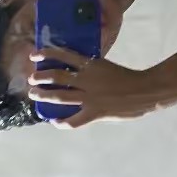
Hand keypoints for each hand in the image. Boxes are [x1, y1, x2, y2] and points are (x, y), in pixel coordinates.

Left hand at [27, 47, 153, 128]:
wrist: (144, 90)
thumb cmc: (128, 78)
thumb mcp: (106, 67)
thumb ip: (92, 69)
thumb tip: (77, 70)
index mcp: (91, 64)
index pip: (64, 55)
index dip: (47, 54)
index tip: (35, 55)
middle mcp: (87, 79)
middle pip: (57, 76)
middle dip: (41, 77)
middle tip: (32, 78)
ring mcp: (89, 97)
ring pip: (60, 96)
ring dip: (44, 95)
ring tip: (34, 93)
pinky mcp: (95, 112)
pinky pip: (74, 120)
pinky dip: (62, 122)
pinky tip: (55, 121)